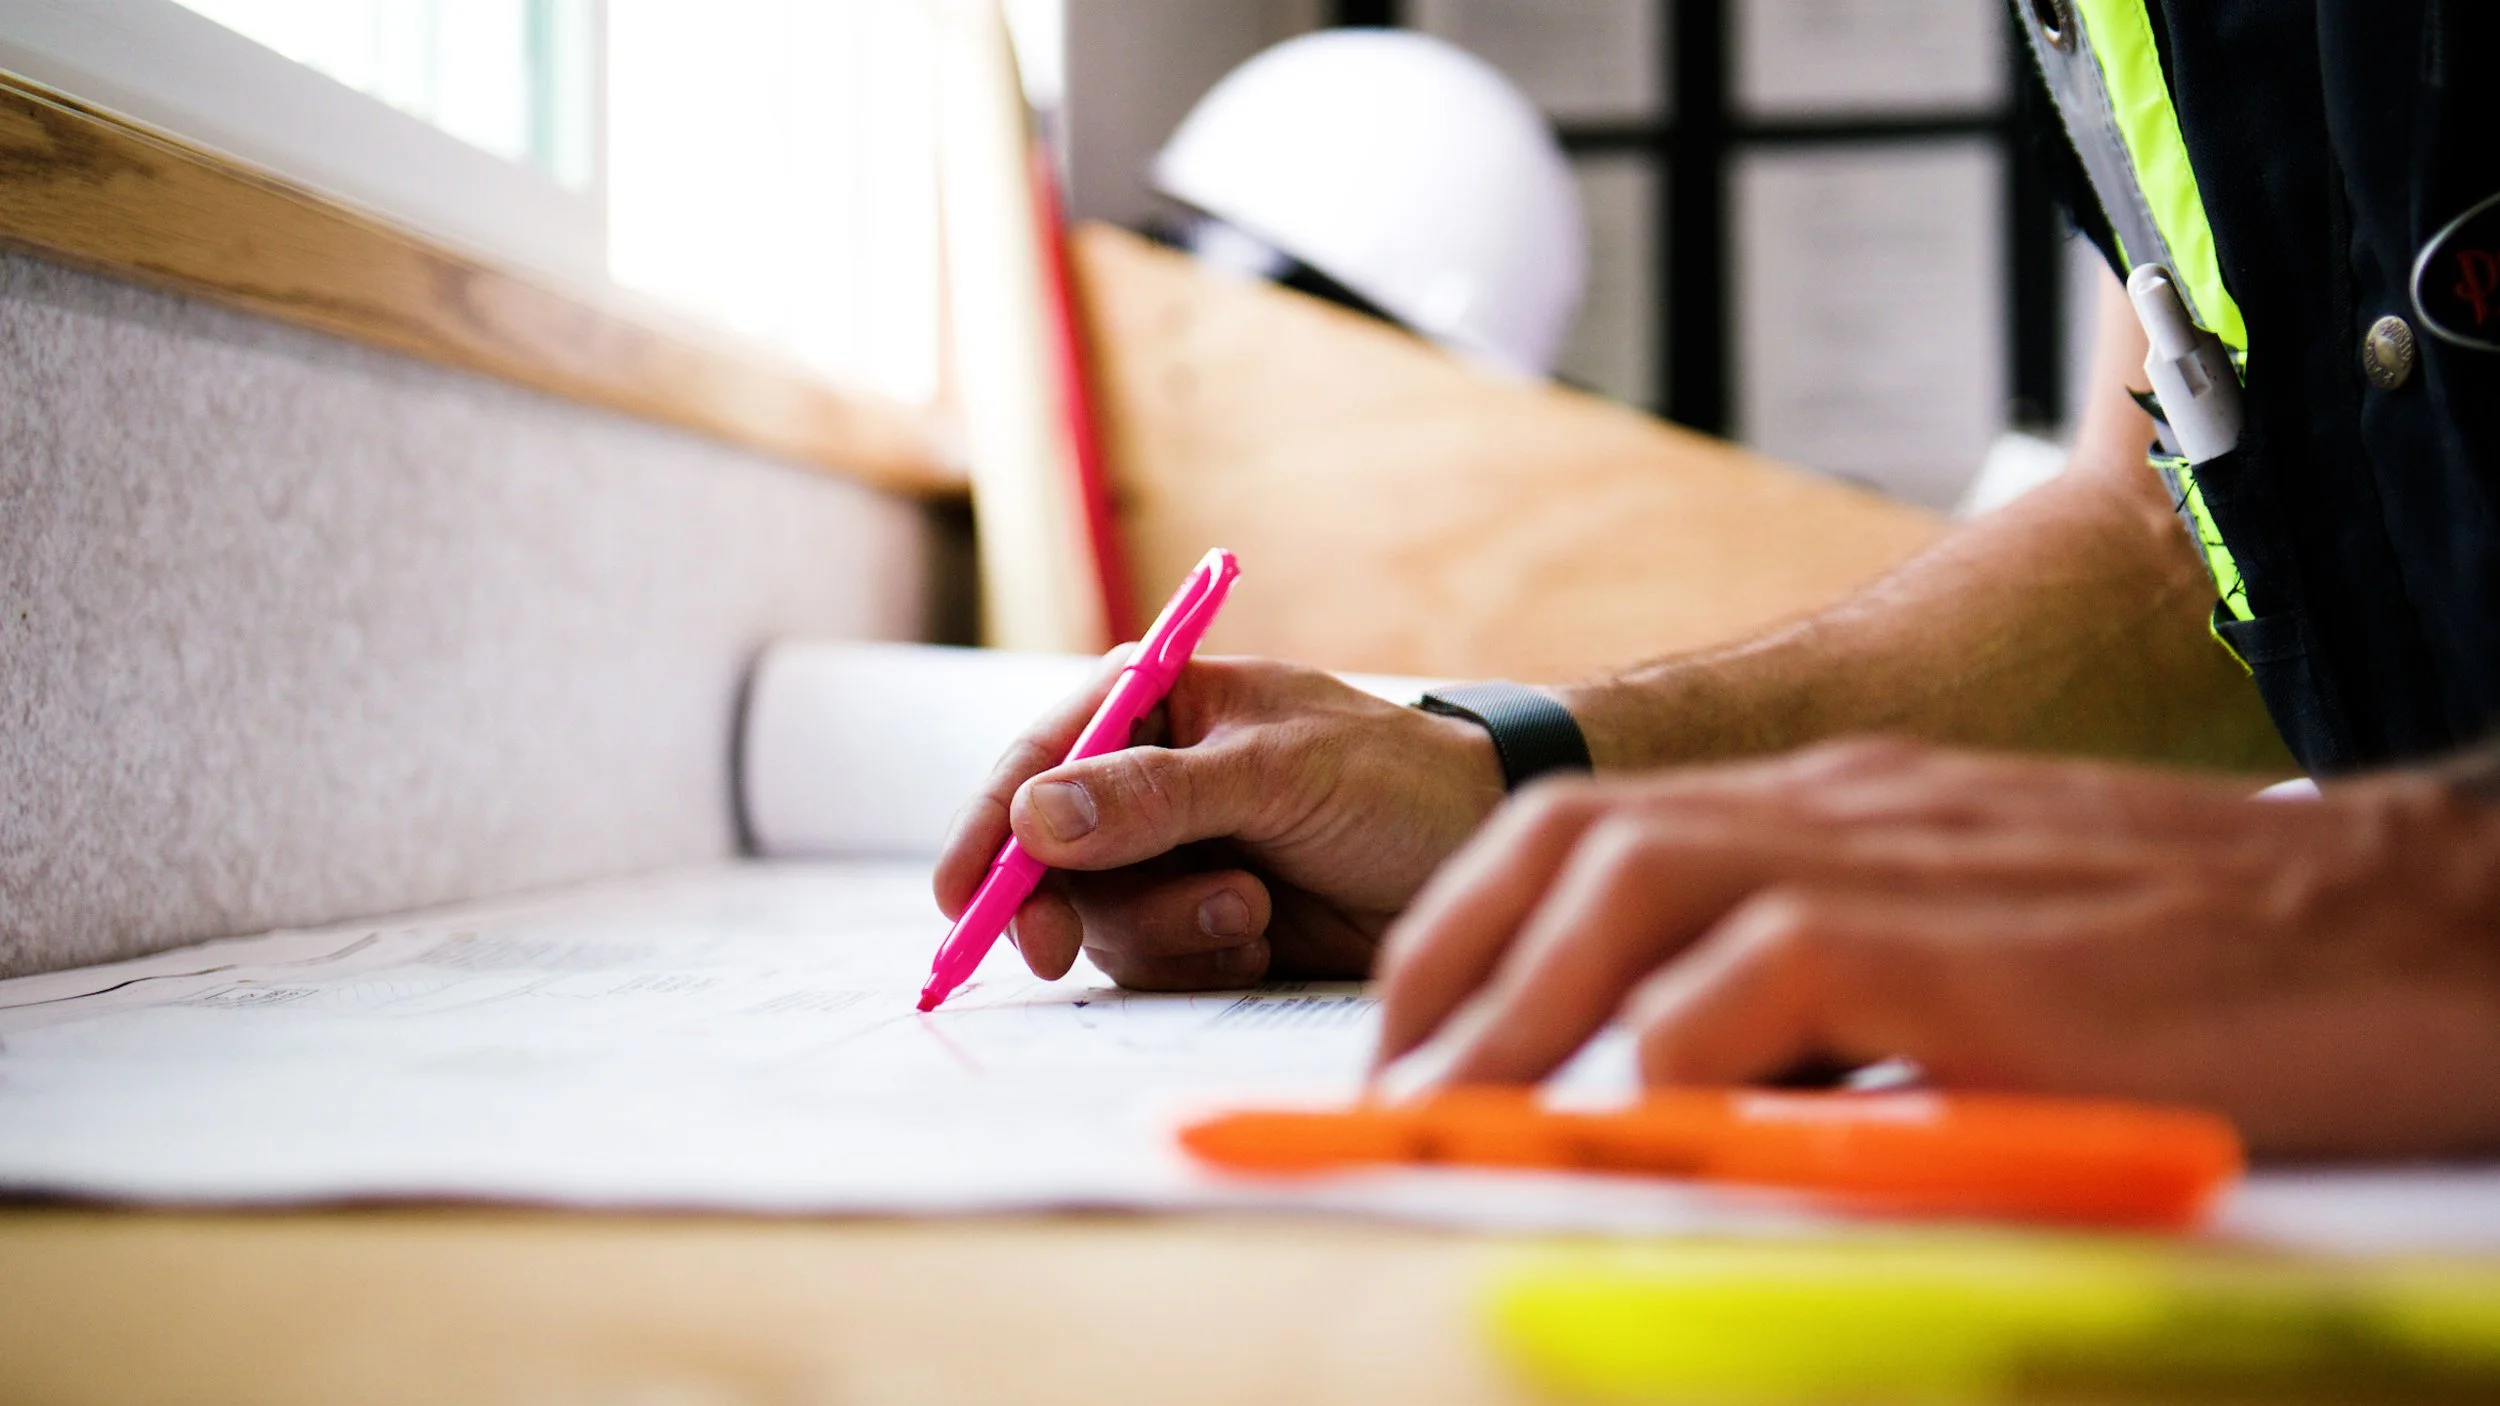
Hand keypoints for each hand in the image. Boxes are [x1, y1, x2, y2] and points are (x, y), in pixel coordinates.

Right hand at [934, 654, 1505, 989]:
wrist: (1485, 852)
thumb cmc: (1393, 781)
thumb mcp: (1276, 773)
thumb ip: (1155, 796)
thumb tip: (1033, 815)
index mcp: (1151, 704)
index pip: (1038, 761)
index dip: (987, 829)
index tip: (962, 897)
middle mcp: (1145, 780)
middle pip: (1046, 857)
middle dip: (1065, 902)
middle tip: (1056, 948)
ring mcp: (1173, 857)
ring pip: (1100, 920)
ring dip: (1166, 928)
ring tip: (1249, 908)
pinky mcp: (1207, 926)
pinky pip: (1156, 964)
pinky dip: (1202, 959)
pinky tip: (1263, 936)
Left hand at [1370, 738, 2499, 1157]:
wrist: (2402, 926)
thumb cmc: (2202, 961)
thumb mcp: (1984, 951)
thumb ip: (1846, 993)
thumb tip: (1697, 1083)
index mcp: (1843, 806)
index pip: (1600, 825)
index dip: (1480, 925)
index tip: (1417, 1033)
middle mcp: (1847, 806)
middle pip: (1577, 831)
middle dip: (1454, 955)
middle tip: (1390, 1084)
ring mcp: (1906, 858)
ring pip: (1633, 877)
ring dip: (1518, 1000)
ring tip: (1451, 1112)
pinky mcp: (1971, 946)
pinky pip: (1768, 968)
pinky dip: (1671, 1038)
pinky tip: (1628, 1115)